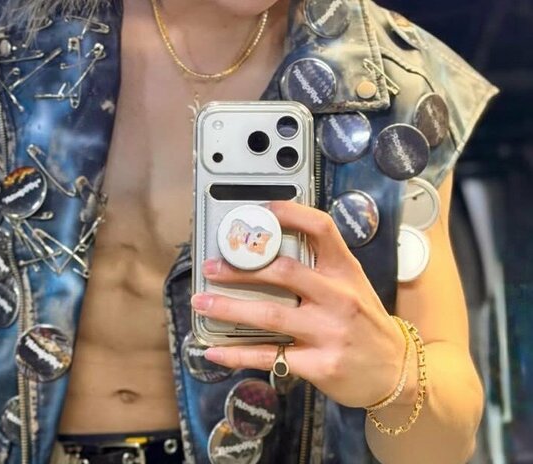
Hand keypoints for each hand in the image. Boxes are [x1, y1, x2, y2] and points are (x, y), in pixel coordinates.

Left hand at [191, 201, 407, 407]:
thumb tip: (266, 252)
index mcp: (346, 271)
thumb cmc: (364, 323)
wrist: (396, 371)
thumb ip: (319, 269)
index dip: (289, 214)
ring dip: (230, 308)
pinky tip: (215, 351)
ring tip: (202, 303)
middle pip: (284, 272)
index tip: (259, 211)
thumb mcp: (352, 287)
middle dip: (241, 269)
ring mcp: (329, 332)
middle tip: (211, 267)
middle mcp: (339, 297)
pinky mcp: (319, 365)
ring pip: (270, 315)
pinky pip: (270, 356)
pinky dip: (237, 354)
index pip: (321, 229)